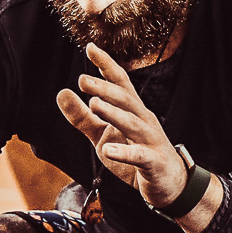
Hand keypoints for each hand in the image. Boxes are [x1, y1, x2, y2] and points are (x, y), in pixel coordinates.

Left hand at [56, 42, 187, 207]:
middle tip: (82, 80)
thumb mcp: (103, 135)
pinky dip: (124, 152)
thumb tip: (61, 92)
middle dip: (105, 88)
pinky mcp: (154, 163)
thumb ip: (82, 116)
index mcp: (133, 110)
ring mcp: (151, 141)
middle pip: (125, 99)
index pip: (120, 82)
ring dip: (113, 113)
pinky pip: (139, 156)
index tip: (90, 47)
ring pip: (132, 123)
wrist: (170, 185)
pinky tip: (107, 150)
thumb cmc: (135, 155)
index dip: (106, 64)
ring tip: (94, 104)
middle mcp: (144, 120)